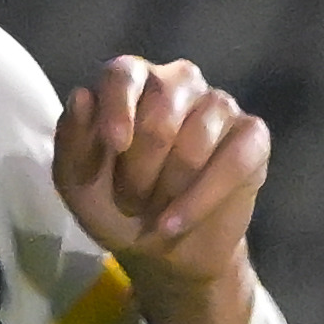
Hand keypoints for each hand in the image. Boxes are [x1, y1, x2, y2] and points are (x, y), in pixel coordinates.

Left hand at [55, 56, 268, 323]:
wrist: (162, 251)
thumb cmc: (115, 206)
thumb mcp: (77, 183)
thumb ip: (71, 141)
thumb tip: (82, 96)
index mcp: (133, 81)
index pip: (124, 72)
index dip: (118, 107)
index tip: (115, 144)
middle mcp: (178, 82)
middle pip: (161, 110)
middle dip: (140, 167)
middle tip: (130, 201)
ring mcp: (219, 105)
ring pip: (197, 139)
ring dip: (168, 188)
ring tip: (154, 211)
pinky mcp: (252, 136)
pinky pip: (235, 159)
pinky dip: (202, 198)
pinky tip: (176, 221)